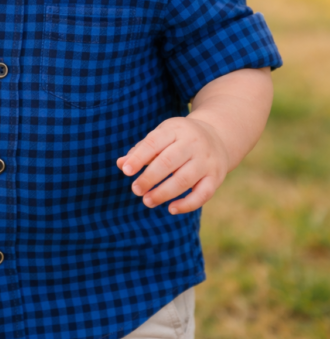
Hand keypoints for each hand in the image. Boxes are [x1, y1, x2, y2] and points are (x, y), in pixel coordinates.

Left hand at [116, 116, 230, 214]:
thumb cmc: (179, 139)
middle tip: (136, 190)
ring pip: (184, 179)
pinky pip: (203, 194)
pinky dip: (187, 204)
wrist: (218, 136)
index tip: (126, 171)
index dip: (139, 158)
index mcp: (175, 129)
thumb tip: (121, 164)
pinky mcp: (216, 177)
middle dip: (149, 178)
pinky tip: (171, 209)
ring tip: (147, 201)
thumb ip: (141, 150)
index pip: (154, 142)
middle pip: (169, 162)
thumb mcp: (162, 136)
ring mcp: (206, 160)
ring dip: (164, 193)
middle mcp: (193, 143)